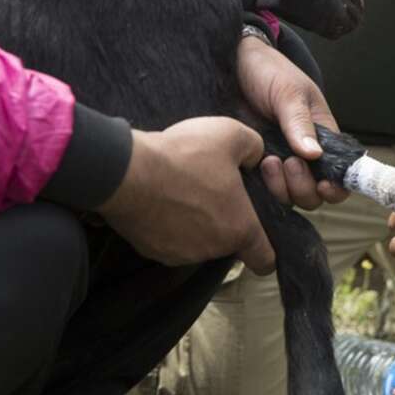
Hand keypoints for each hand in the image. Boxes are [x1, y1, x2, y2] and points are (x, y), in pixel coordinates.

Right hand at [95, 117, 275, 273]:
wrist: (127, 171)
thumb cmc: (185, 155)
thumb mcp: (231, 135)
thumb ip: (254, 148)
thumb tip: (255, 158)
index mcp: (239, 228)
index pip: (265, 260)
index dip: (267, 249)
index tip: (258, 233)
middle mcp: (213, 249)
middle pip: (228, 242)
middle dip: (225, 220)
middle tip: (213, 190)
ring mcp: (181, 254)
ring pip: (199, 242)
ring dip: (196, 221)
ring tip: (184, 189)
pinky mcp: (154, 251)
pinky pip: (170, 240)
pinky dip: (170, 225)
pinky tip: (163, 199)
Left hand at [237, 35, 349, 209]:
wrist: (233, 64)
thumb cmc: (269, 72)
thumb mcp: (289, 92)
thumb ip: (300, 123)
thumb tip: (314, 155)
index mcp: (322, 136)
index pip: (340, 173)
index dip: (336, 188)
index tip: (323, 184)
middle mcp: (303, 154)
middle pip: (314, 194)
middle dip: (304, 187)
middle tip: (289, 162)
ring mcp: (278, 161)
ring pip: (289, 196)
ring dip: (282, 187)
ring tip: (268, 160)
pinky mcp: (254, 163)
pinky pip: (263, 189)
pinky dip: (262, 187)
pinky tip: (254, 165)